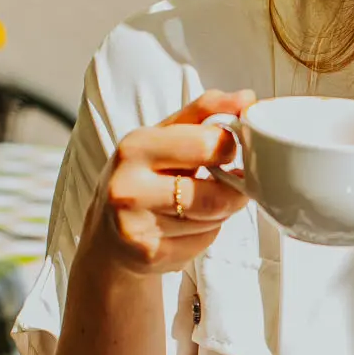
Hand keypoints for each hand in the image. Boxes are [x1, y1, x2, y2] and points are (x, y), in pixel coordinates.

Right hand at [88, 89, 253, 275]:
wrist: (107, 233)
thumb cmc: (142, 176)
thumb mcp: (163, 135)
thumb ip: (204, 112)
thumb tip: (246, 99)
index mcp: (135, 147)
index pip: (208, 144)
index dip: (230, 148)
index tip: (228, 151)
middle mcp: (129, 188)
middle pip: (217, 193)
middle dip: (233, 188)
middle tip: (227, 181)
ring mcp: (138, 226)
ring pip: (214, 219)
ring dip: (220, 211)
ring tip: (200, 202)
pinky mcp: (151, 255)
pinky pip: (204, 241)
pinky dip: (207, 232)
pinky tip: (187, 225)